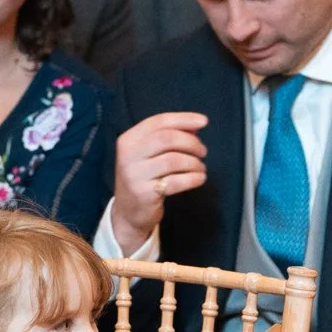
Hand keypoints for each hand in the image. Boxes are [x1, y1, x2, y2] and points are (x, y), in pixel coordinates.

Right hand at [111, 111, 207, 253]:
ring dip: (194, 163)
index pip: (158, 122)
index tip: (203, 121)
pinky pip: (177, 181)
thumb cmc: (143, 179)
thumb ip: (167, 138)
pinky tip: (199, 178)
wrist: (128, 212)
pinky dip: (193, 178)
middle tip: (203, 151)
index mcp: (128, 140)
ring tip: (200, 168)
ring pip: (174, 160)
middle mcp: (128, 155)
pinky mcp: (145, 193)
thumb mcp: (147, 155)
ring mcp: (135, 175)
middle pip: (167, 138)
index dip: (183, 119)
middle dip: (191, 143)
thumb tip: (194, 126)